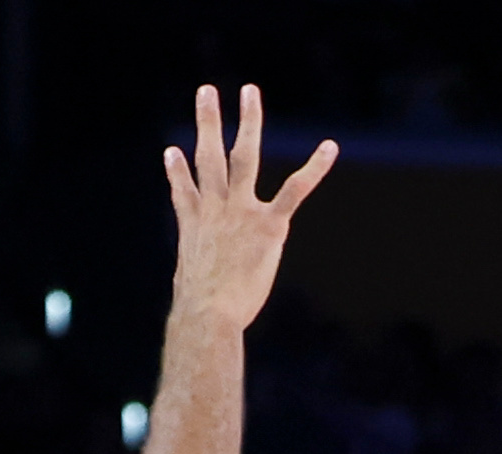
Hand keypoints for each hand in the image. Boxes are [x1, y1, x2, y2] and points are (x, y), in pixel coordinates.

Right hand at [161, 84, 333, 335]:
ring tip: (249, 92)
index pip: (184, 191)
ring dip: (247, 120)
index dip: (178, 171)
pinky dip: (314, 168)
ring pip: (243, 156)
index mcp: (194, 226)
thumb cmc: (198, 313)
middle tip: (207, 91)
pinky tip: (329, 148)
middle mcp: (215, 209)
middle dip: (208, 121)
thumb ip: (195, 281)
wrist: (208, 313)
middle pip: (209, 156)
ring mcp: (241, 212)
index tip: (172, 152)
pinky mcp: (269, 225)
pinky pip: (295, 190)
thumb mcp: (189, 289)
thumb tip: (191, 303)